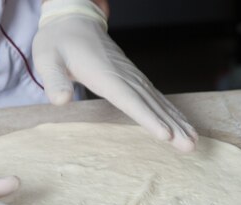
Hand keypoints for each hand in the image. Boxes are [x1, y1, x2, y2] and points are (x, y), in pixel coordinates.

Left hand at [33, 0, 197, 150]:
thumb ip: (53, 80)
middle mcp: (124, 76)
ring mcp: (131, 76)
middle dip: (172, 126)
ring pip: (158, 101)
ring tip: (193, 141)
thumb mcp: (46, 59)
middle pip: (151, 103)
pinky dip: (170, 112)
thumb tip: (60, 100)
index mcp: (104, 74)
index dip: (147, 118)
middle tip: (190, 146)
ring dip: (177, 121)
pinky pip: (155, 97)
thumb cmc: (57, 42)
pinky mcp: (132, 78)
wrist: (72, 21)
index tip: (165, 135)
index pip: (129, 99)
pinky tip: (181, 124)